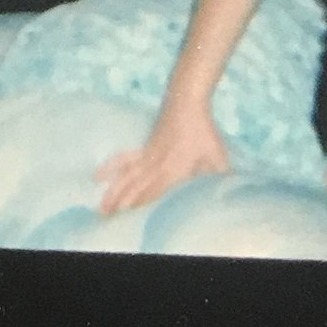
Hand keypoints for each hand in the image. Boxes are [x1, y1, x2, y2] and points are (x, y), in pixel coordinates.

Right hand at [97, 102, 230, 214]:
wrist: (186, 100)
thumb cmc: (203, 130)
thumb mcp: (217, 156)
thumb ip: (221, 177)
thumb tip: (229, 192)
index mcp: (173, 170)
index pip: (155, 194)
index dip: (142, 209)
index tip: (130, 224)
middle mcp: (156, 166)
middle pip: (135, 190)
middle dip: (123, 209)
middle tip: (109, 226)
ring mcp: (146, 156)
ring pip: (125, 178)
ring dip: (112, 194)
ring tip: (100, 210)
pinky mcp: (143, 148)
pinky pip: (123, 160)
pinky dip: (110, 168)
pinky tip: (97, 177)